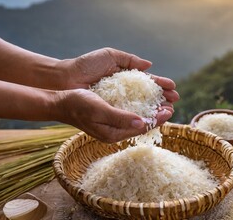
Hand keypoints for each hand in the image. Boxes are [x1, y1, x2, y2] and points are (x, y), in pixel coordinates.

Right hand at [55, 89, 172, 142]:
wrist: (60, 102)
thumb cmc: (78, 104)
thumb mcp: (99, 109)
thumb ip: (120, 117)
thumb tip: (142, 122)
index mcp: (114, 133)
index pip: (141, 128)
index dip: (157, 119)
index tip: (170, 110)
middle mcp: (115, 131)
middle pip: (142, 124)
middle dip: (158, 115)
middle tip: (172, 104)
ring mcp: (112, 124)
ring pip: (138, 118)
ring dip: (151, 110)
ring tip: (164, 101)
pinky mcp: (110, 116)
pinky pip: (130, 114)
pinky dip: (141, 107)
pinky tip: (147, 100)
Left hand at [60, 47, 178, 112]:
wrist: (66, 78)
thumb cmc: (86, 66)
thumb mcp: (110, 57)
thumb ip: (130, 60)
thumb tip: (149, 65)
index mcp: (124, 80)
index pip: (147, 85)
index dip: (160, 87)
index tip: (173, 89)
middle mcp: (123, 95)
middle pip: (147, 99)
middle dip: (162, 100)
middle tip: (174, 101)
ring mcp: (116, 106)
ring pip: (140, 110)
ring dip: (155, 111)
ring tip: (168, 111)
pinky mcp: (109, 115)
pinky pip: (128, 117)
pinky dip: (141, 118)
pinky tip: (151, 118)